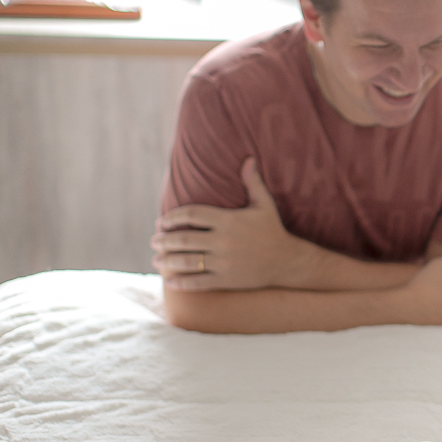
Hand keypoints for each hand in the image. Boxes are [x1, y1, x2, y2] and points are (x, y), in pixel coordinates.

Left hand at [152, 158, 310, 290]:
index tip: (162, 221)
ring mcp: (224, 262)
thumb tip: (249, 158)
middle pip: (184, 240)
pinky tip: (170, 280)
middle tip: (154, 241)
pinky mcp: (227, 279)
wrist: (287, 261)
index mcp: (229, 221)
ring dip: (167, 260)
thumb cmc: (272, 230)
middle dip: (164, 241)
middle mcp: (224, 241)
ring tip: (157, 259)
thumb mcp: (264, 205)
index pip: (192, 215)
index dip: (173, 217)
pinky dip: (181, 282)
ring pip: (187, 262)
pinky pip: (198, 283)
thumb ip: (253, 182)